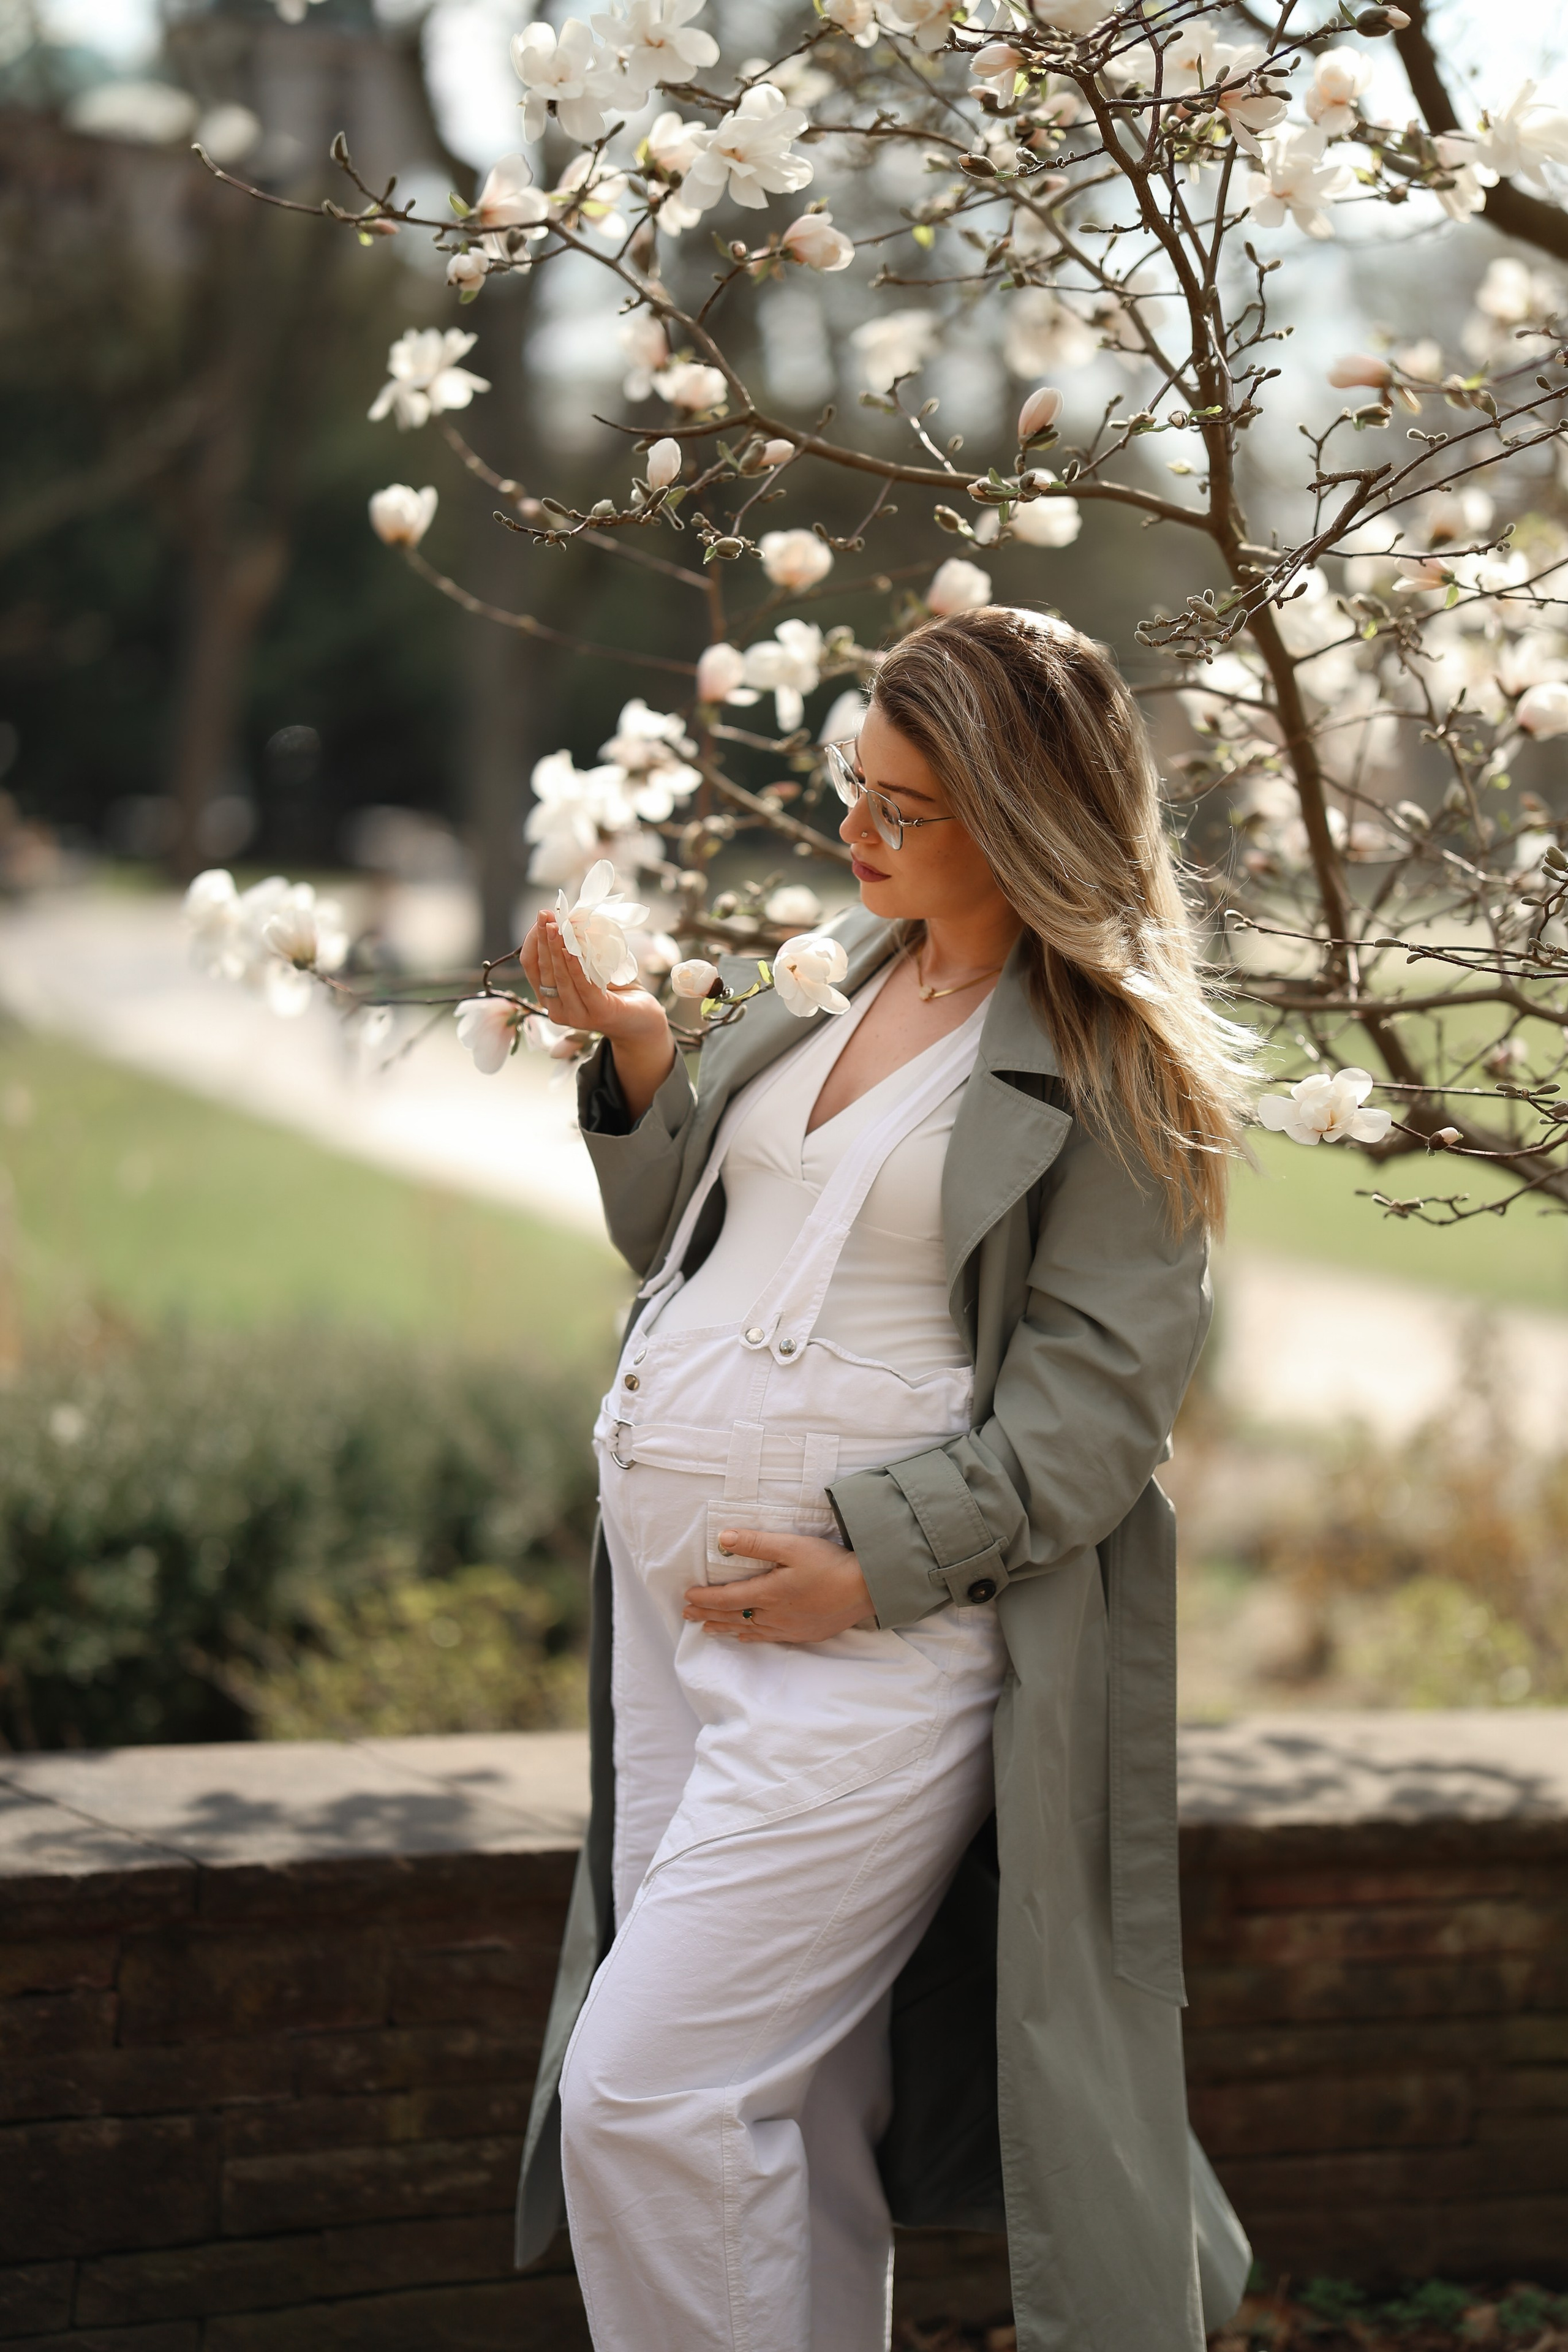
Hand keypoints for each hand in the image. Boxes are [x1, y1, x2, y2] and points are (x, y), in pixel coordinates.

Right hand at [520, 910, 673, 1118]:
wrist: (643, 1019)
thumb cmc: (615, 989)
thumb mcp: (591, 965)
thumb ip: (578, 949)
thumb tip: (569, 917)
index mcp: (550, 997)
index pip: (532, 966)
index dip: (533, 941)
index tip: (543, 917)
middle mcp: (557, 1009)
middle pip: (544, 970)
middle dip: (544, 939)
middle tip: (545, 914)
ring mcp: (576, 1016)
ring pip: (560, 978)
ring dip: (556, 949)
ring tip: (556, 927)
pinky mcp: (598, 1014)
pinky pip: (583, 987)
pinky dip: (575, 967)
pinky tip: (571, 950)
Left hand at [683, 1528, 873, 1644]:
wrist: (865, 1589)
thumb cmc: (830, 1565)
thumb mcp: (792, 1546)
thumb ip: (756, 1543)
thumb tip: (724, 1539)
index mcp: (768, 1594)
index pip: (727, 1599)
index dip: (705, 1599)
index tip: (688, 1597)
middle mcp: (774, 1616)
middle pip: (733, 1617)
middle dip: (708, 1615)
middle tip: (688, 1615)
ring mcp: (788, 1628)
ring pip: (749, 1630)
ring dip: (725, 1628)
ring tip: (707, 1629)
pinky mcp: (803, 1634)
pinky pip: (768, 1638)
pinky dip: (750, 1637)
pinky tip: (746, 1637)